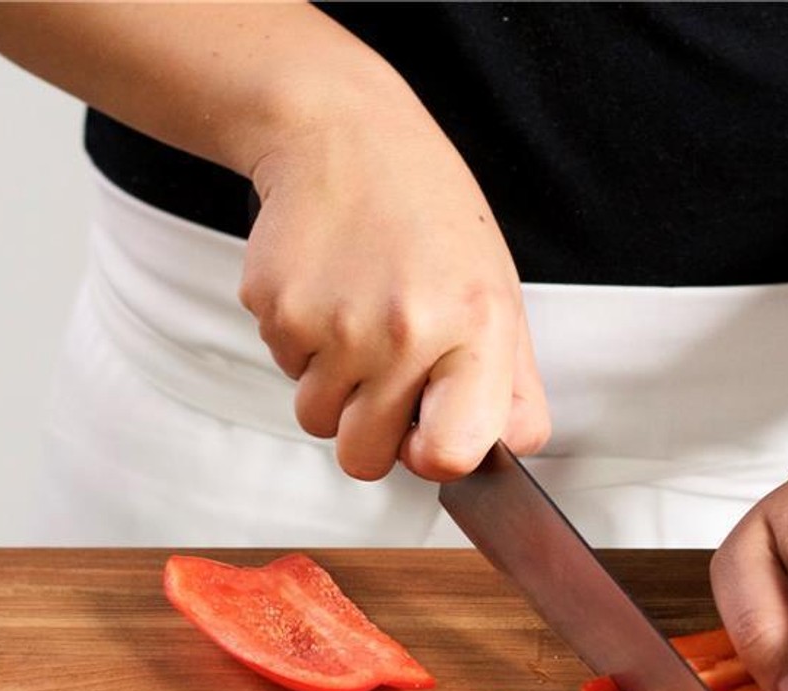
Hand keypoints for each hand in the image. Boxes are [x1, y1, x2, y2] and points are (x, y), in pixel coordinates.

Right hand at [238, 84, 548, 482]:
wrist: (344, 135)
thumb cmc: (430, 217)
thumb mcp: (498, 294)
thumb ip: (511, 386)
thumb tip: (507, 456)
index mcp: (474, 328)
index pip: (451, 455)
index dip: (435, 459)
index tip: (428, 436)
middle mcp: (403, 330)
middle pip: (365, 459)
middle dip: (371, 433)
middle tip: (386, 373)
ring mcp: (333, 322)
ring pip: (317, 421)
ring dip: (333, 389)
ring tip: (358, 322)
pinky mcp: (276, 308)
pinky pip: (285, 372)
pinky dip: (302, 348)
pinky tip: (327, 293)